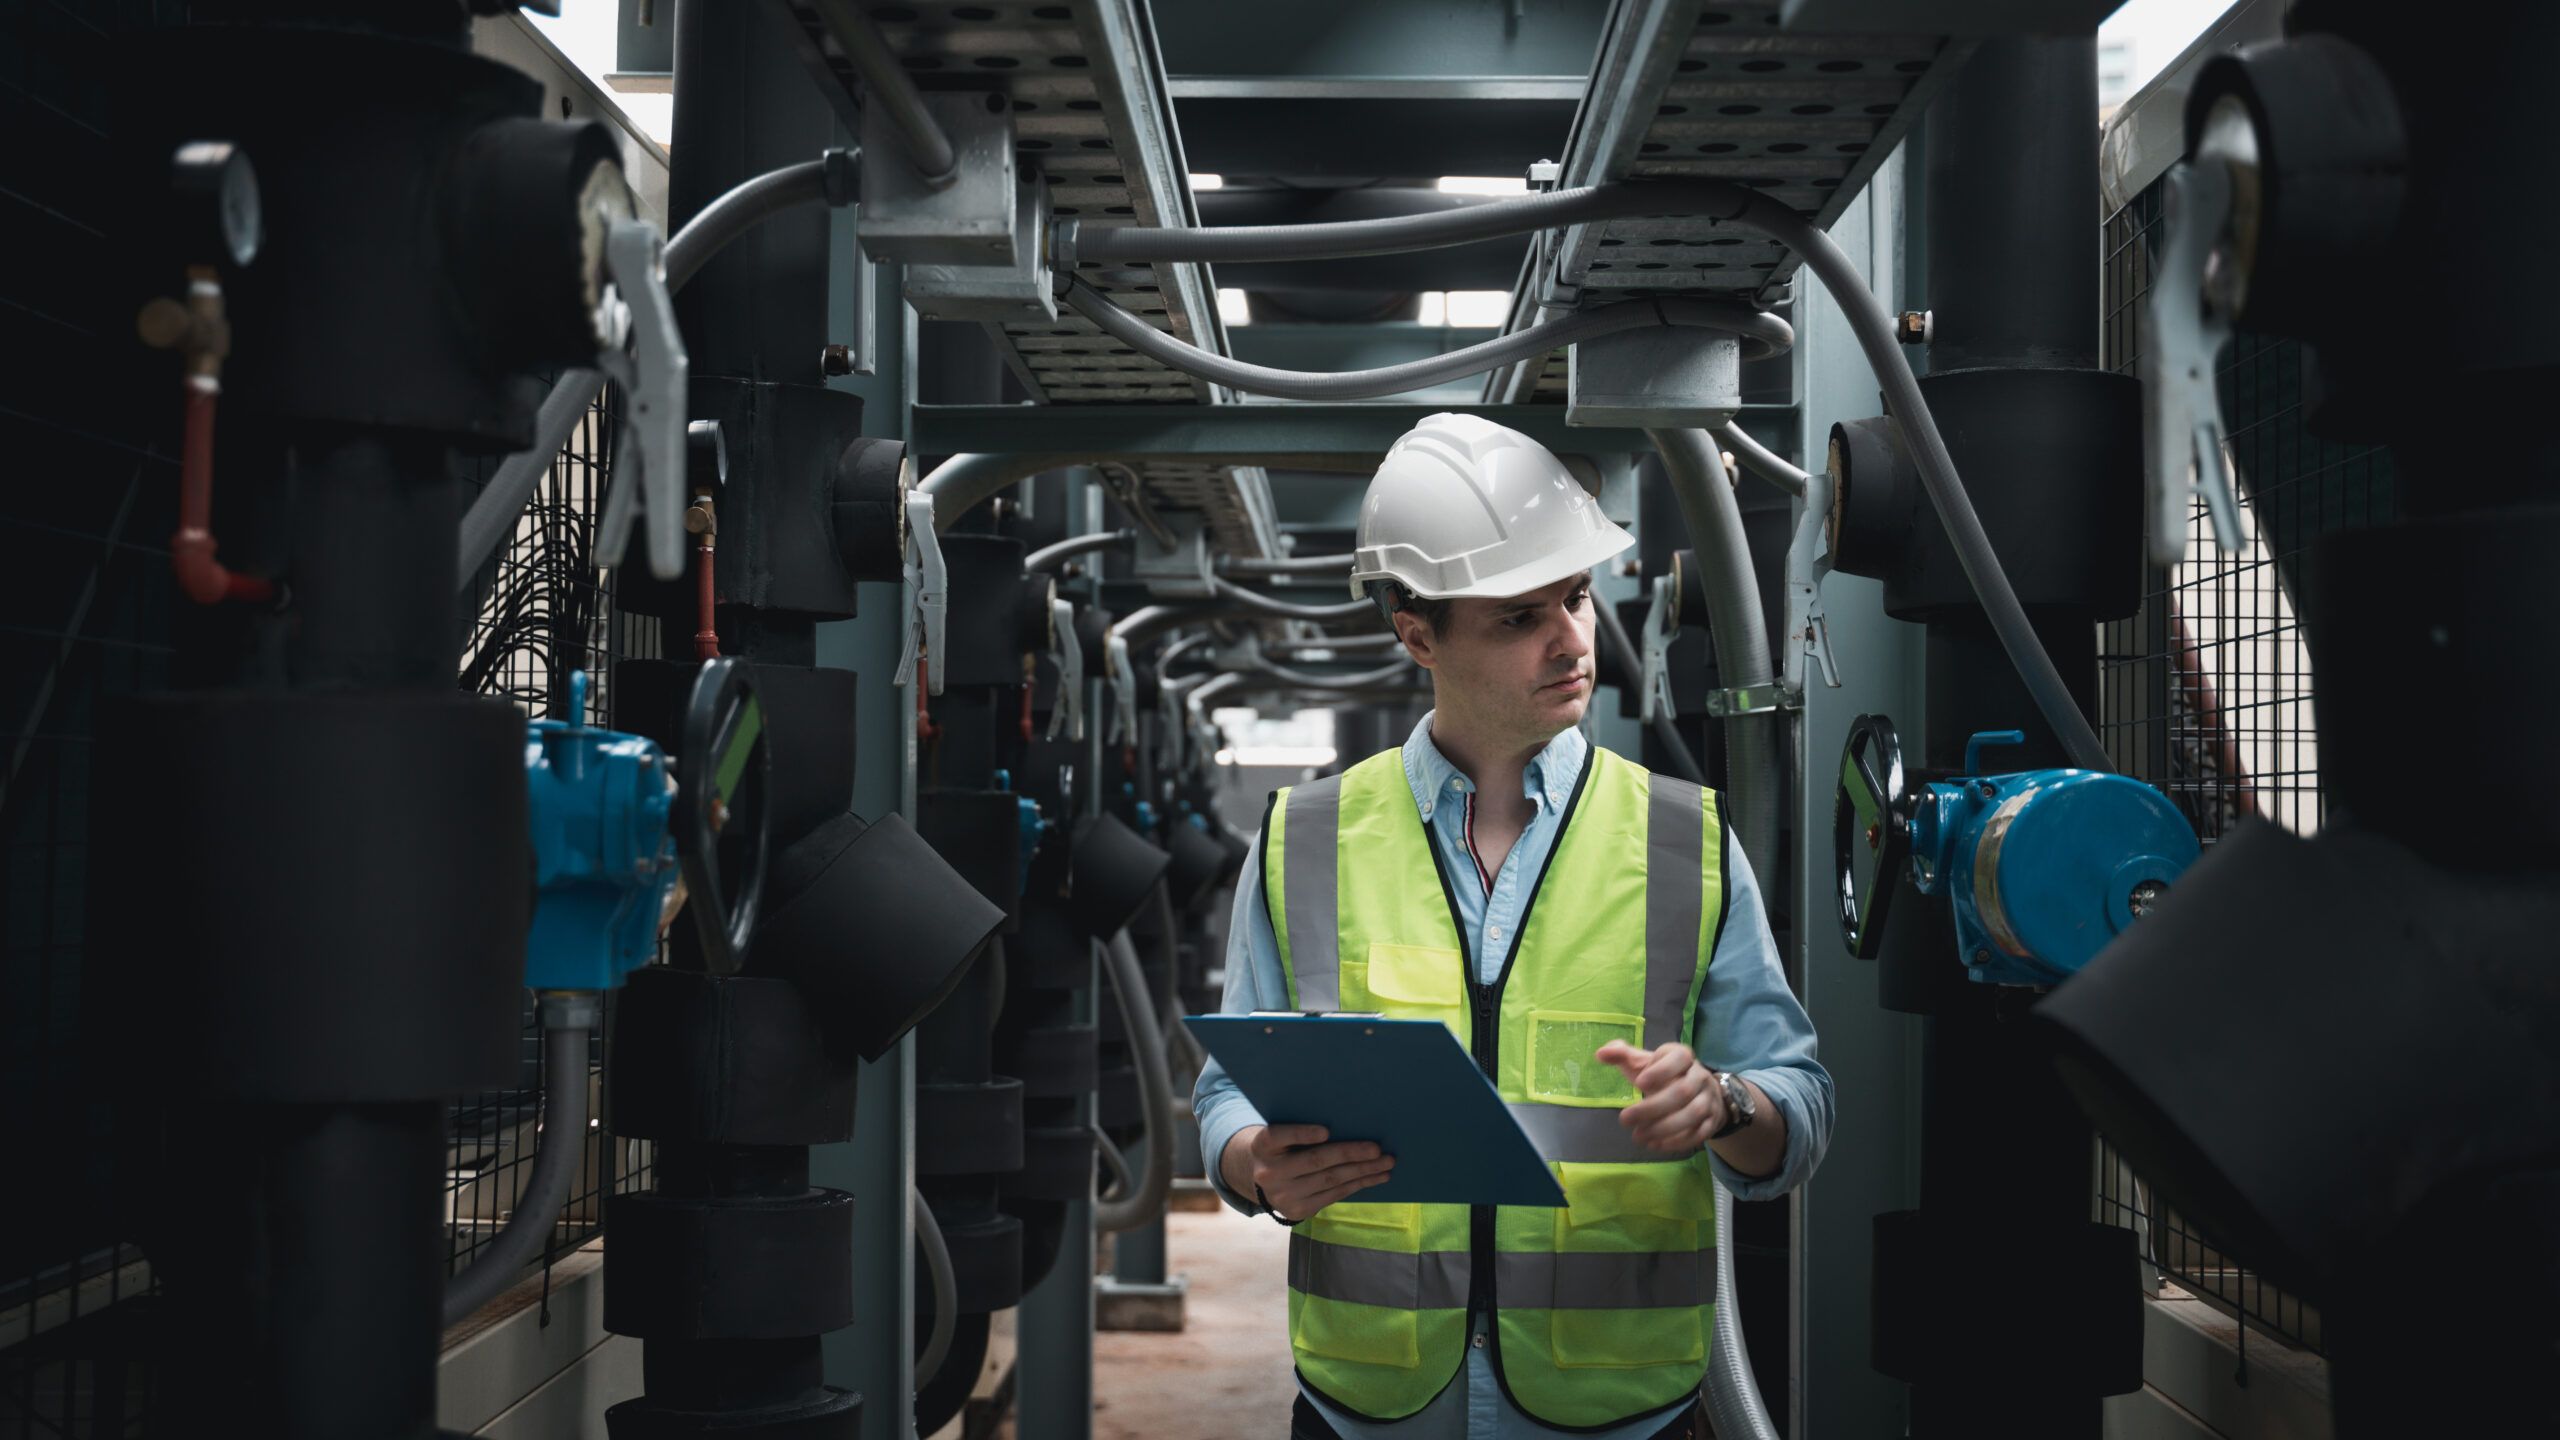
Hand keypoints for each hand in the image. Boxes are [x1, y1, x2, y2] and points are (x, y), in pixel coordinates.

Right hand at [1224, 1123, 1395, 1220]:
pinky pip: (1334, 1195)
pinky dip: (1357, 1184)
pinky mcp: (1298, 1211)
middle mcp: (1269, 1173)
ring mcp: (1283, 1196)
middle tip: (1377, 1149)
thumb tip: (1347, 1123)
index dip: (1303, 1134)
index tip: (1326, 1131)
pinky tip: (1375, 1177)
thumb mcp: (1280, 1133)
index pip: (1280, 1136)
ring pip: (1331, 1181)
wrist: (1258, 1176)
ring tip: (1386, 1163)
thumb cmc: (1280, 1145)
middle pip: (1316, 1161)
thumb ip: (1300, 1129)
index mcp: (1263, 1144)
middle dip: (1350, 1154)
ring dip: (1363, 1171)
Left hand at [1596, 1040, 1724, 1154]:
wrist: (1701, 1092)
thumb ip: (1622, 1055)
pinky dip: (1677, 1141)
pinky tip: (1655, 1145)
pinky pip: (1699, 1133)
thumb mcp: (1644, 1062)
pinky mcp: (1712, 1121)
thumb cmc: (1663, 1075)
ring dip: (1664, 1128)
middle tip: (1624, 1119)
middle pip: (1682, 1092)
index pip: (1678, 1058)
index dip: (1661, 1070)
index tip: (1638, 1084)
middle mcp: (1700, 1076)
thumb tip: (1600, 1054)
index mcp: (1683, 1057)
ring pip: (1693, 1114)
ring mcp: (1709, 1099)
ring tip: (1638, 1136)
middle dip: (1652, 1108)